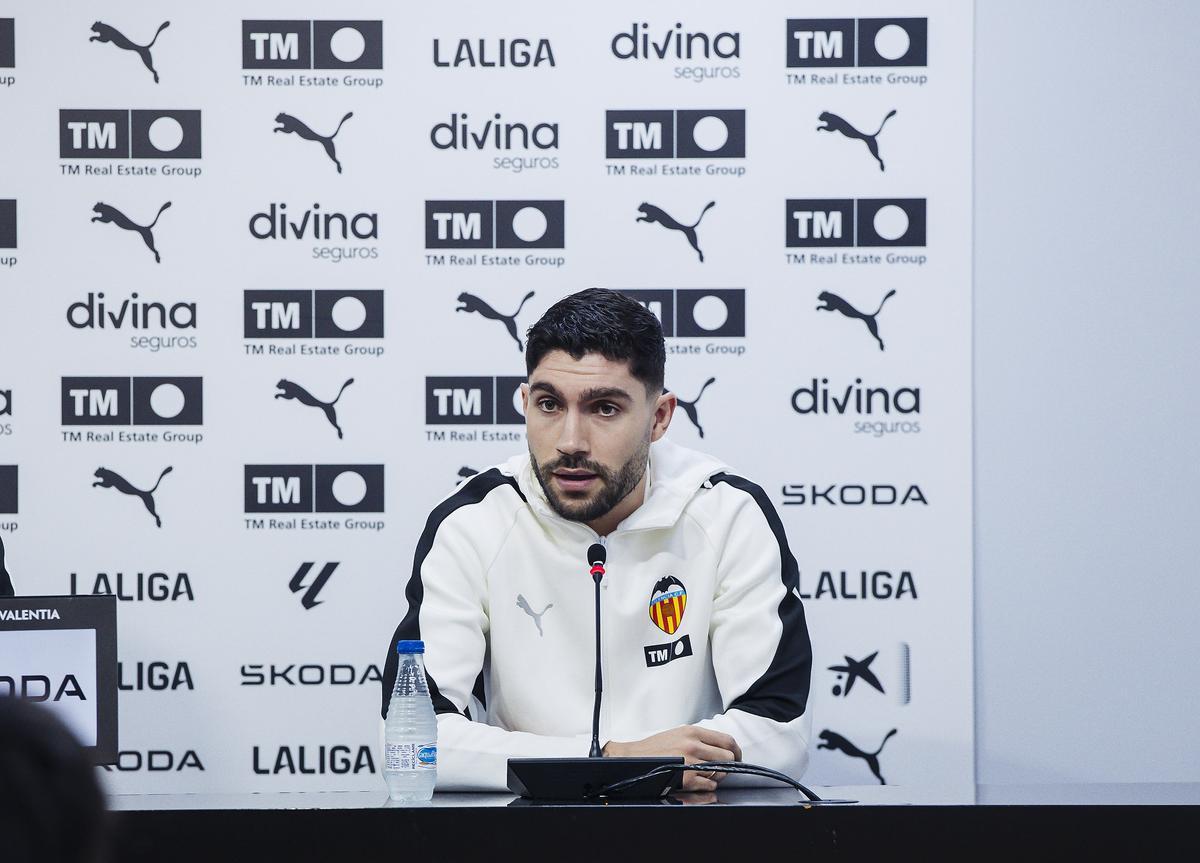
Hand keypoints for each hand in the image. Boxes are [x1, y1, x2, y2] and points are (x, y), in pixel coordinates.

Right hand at [603, 725, 741, 791]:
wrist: (633, 759)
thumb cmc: (655, 748)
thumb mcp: (678, 734)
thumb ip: (700, 738)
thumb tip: (723, 747)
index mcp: (692, 731)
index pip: (727, 740)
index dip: (737, 751)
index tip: (737, 757)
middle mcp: (693, 745)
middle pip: (728, 757)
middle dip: (728, 765)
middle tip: (721, 769)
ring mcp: (689, 763)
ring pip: (720, 772)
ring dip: (716, 776)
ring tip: (705, 775)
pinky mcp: (685, 779)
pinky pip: (709, 785)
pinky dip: (707, 786)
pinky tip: (697, 782)